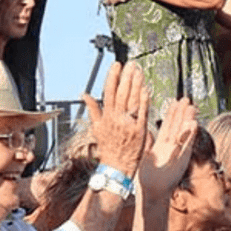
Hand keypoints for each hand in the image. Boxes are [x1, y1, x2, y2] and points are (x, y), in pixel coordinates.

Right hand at [82, 61, 147, 176]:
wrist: (116, 166)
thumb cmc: (107, 148)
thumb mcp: (97, 128)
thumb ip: (93, 109)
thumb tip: (84, 95)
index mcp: (106, 116)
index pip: (109, 92)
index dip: (113, 77)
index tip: (116, 65)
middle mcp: (117, 118)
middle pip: (121, 93)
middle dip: (126, 77)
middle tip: (130, 63)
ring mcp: (129, 123)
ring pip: (132, 100)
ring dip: (136, 84)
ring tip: (139, 71)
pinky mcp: (140, 130)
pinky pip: (142, 112)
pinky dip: (144, 100)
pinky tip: (146, 88)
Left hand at [136, 97, 197, 197]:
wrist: (152, 191)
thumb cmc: (147, 177)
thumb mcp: (145, 156)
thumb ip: (147, 143)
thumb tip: (145, 131)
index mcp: (161, 145)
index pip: (167, 125)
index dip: (172, 114)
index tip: (174, 101)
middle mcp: (171, 147)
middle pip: (177, 126)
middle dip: (182, 113)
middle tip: (186, 99)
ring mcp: (178, 152)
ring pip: (183, 133)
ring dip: (188, 120)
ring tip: (191, 107)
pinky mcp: (182, 159)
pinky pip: (187, 145)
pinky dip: (190, 135)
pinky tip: (194, 124)